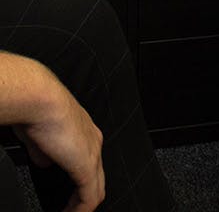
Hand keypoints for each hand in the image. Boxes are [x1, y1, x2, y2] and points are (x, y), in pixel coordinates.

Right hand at [14, 74, 104, 211]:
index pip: (89, 164)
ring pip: (97, 189)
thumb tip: (45, 164)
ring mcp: (93, 153)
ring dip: (82, 207)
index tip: (66, 197)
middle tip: (70, 210)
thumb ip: (45, 153)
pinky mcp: (87, 164)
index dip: (79, 184)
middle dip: (83, 199)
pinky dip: (80, 210)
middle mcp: (93, 142)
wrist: (40, 101)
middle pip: (97, 179)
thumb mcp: (40, 138)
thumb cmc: (37, 111)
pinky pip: (90, 197)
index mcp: (85, 133)